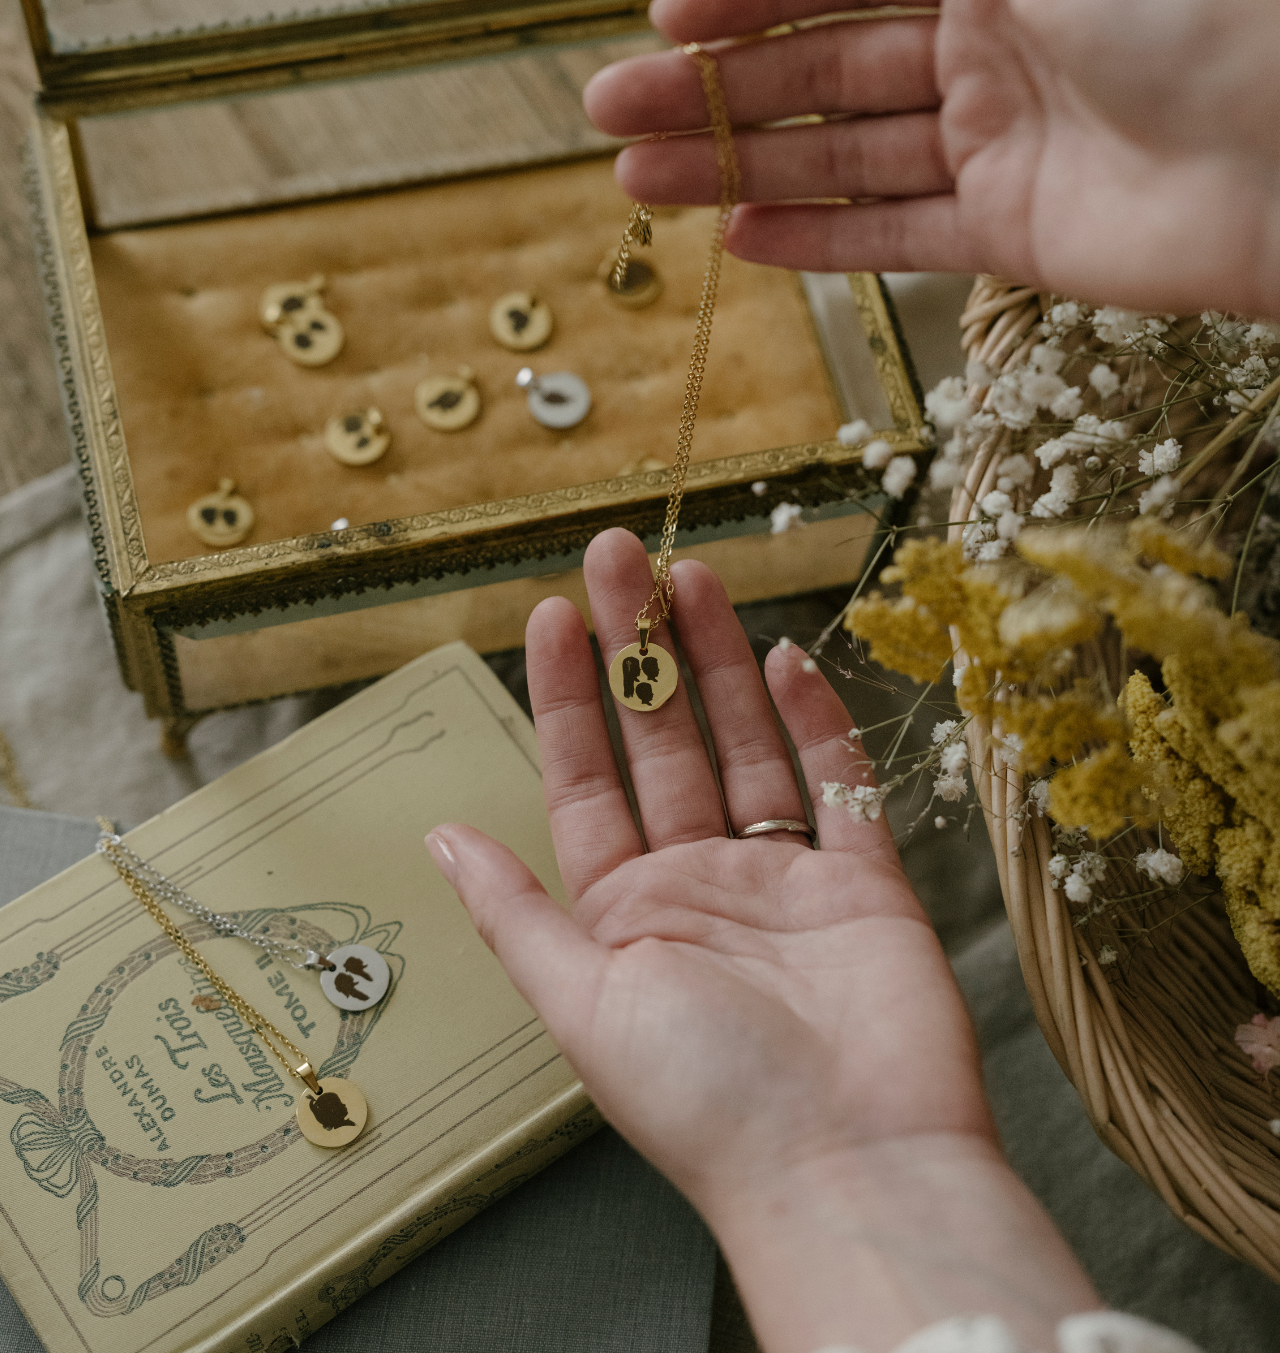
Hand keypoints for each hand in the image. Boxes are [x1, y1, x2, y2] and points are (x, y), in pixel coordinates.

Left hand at [426, 531, 1096, 1351]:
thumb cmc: (708, 1103)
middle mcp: (700, 886)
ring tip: (692, 575)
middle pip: (664, 741)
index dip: (568, 694)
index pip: (586, 779)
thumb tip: (440, 837)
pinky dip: (817, 720)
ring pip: (746, 744)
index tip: (554, 613)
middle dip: (640, 646)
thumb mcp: (581, 1007)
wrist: (853, 1168)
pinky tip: (786, 656)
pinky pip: (839, 783)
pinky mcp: (867, 884)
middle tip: (622, 554)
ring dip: (718, 661)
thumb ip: (516, 915)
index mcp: (625, 915)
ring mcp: (785, 880)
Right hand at [584, 0, 1279, 319]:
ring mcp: (990, 147)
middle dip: (714, 89)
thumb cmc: (1197, 11)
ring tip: (635, 180)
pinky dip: (812, 239)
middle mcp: (983, 51)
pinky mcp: (1006, 235)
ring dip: (735, 166)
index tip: (667, 18)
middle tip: (607, 108)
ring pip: (836, 157)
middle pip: (821, 71)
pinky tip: (734, 236)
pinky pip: (889, 235)